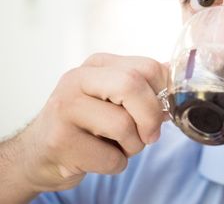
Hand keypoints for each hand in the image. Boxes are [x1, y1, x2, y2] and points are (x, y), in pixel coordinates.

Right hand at [14, 53, 169, 193]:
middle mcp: (77, 79)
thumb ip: (143, 87)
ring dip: (133, 147)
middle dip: (151, 116)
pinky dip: (116, 164)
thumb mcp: (114, 98)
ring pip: (123, 125)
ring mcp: (64, 108)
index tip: (163, 111)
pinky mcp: (59, 140)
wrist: (40, 153)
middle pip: (132, 85)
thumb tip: (177, 83)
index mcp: (98, 65)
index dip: (164, 93)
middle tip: (151, 135)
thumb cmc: (87, 124)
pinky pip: (110, 157)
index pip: (147, 67)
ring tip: (118, 146)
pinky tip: (100, 158)